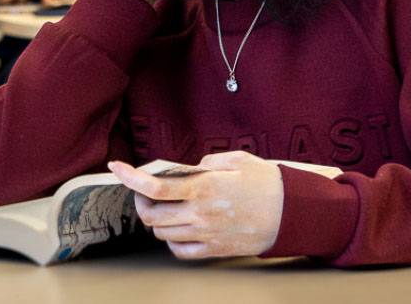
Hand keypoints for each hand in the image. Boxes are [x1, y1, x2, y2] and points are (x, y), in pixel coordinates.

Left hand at [108, 151, 284, 259]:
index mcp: (204, 187)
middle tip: (146, 192)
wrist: (295, 215)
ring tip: (167, 208)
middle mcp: (201, 214)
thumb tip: (185, 168)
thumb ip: (206, 161)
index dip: (129, 178)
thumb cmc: (267, 183)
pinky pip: (180, 251)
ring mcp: (207, 235)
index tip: (116, 168)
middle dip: (141, 202)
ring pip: (162, 233)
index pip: (154, 187)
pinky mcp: (215, 251)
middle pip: (151, 215)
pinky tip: (180, 228)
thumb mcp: (237, 159)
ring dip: (157, 220)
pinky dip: (172, 240)